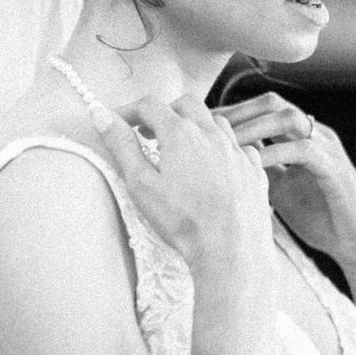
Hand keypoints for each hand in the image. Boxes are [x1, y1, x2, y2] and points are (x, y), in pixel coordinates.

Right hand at [90, 93, 271, 272]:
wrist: (231, 250)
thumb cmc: (183, 220)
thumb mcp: (140, 183)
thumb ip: (121, 145)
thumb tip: (101, 115)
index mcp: (181, 133)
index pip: (150, 105)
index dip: (129, 110)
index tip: (117, 122)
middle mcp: (212, 134)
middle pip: (186, 104)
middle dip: (165, 112)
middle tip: (148, 134)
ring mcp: (237, 151)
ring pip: (215, 122)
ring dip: (195, 127)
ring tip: (181, 150)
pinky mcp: (254, 171)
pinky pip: (238, 147)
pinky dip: (222, 149)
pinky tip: (214, 168)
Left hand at [215, 92, 355, 272]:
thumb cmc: (318, 215)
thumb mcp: (277, 186)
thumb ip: (256, 168)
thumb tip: (218, 162)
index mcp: (299, 135)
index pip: (261, 108)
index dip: (230, 112)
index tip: (198, 125)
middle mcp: (314, 133)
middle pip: (272, 103)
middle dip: (237, 112)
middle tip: (205, 128)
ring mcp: (326, 147)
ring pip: (288, 118)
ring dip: (253, 127)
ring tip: (224, 142)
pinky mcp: (335, 168)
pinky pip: (303, 150)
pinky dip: (274, 154)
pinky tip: (249, 166)